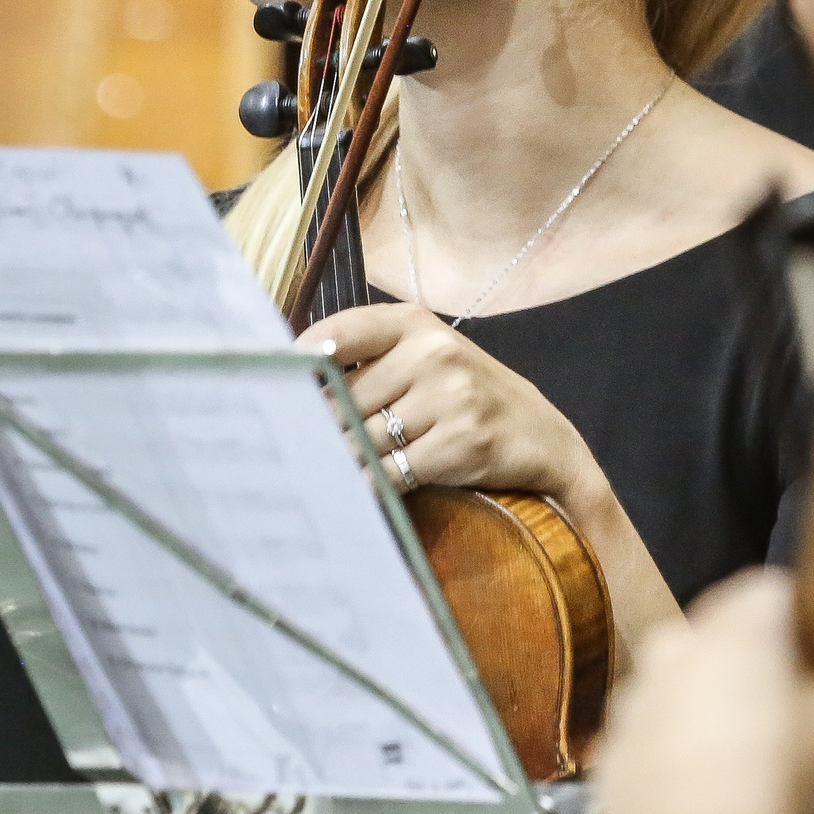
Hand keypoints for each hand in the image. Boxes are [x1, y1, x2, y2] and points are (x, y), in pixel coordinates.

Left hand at [303, 303, 599, 503]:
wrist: (543, 439)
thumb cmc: (468, 398)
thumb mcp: (426, 359)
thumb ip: (366, 364)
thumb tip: (288, 391)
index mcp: (415, 323)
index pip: (337, 335)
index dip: (298, 365)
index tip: (270, 388)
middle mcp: (433, 351)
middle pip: (342, 401)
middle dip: (321, 431)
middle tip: (297, 448)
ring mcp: (450, 396)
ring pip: (362, 440)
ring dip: (342, 463)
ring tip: (329, 472)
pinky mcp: (460, 442)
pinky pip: (390, 473)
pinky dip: (370, 487)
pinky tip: (363, 491)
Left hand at [594, 571, 813, 813]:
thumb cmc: (773, 789)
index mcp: (737, 626)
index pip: (776, 588)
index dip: (809, 622)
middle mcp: (678, 648)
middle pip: (729, 635)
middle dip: (762, 665)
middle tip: (800, 720)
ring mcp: (638, 700)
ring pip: (686, 684)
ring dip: (715, 706)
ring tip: (756, 761)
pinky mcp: (614, 753)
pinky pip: (653, 736)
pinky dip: (678, 752)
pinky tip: (714, 789)